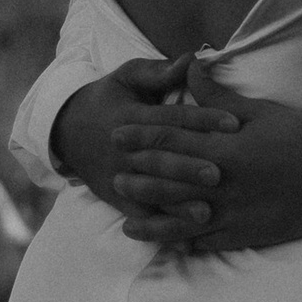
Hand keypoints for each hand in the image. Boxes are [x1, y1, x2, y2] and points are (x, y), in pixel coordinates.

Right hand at [49, 59, 243, 234]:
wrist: (66, 130)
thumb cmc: (108, 98)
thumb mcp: (128, 76)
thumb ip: (159, 71)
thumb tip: (191, 59)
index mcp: (131, 116)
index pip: (171, 119)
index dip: (202, 119)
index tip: (234, 123)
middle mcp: (125, 149)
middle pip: (161, 159)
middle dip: (189, 167)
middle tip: (220, 174)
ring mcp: (119, 176)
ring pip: (151, 193)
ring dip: (177, 204)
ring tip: (206, 214)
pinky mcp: (116, 197)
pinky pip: (139, 215)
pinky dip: (159, 229)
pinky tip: (182, 243)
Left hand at [54, 62, 301, 252]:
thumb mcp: (259, 110)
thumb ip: (217, 96)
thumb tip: (189, 67)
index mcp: (224, 149)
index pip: (170, 142)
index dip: (139, 139)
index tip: (116, 135)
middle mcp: (223, 184)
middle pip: (169, 183)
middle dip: (138, 180)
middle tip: (111, 179)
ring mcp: (234, 213)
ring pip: (182, 220)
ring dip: (152, 221)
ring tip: (127, 224)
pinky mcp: (247, 233)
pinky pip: (209, 242)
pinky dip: (186, 244)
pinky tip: (169, 246)